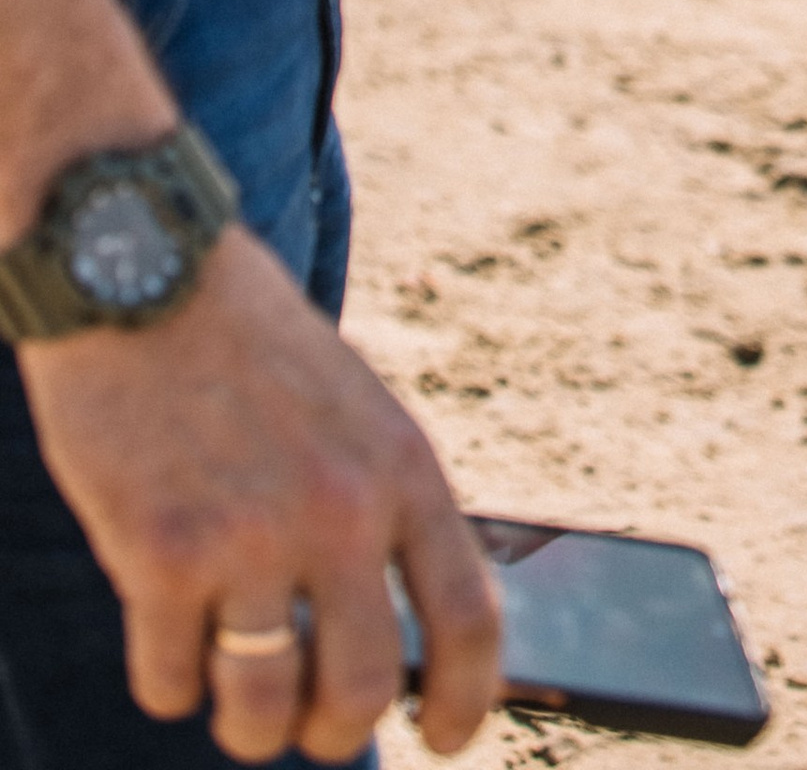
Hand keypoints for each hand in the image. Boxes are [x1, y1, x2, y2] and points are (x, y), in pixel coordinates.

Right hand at [19, 224, 499, 760]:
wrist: (146, 273)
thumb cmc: (253, 347)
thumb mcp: (356, 410)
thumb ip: (384, 509)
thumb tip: (411, 634)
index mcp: (404, 466)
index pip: (470, 616)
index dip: (468, 701)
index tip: (446, 740)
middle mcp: (339, 508)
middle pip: (363, 688)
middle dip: (333, 731)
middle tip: (309, 725)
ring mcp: (248, 536)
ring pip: (264, 710)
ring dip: (250, 728)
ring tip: (235, 701)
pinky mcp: (159, 554)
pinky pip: (169, 684)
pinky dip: (168, 682)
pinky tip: (167, 639)